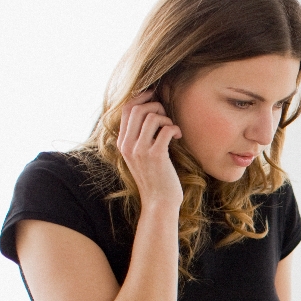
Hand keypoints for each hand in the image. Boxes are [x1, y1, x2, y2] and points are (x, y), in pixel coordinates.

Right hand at [116, 90, 182, 208]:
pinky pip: (166, 129)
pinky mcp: (156, 156)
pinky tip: (178, 136)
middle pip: (137, 108)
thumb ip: (140, 138)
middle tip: (167, 117)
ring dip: (167, 118)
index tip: (155, 98)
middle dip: (155, 106)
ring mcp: (140, 150)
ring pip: (152, 117)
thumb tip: (150, 114)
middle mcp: (128, 145)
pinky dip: (174, 128)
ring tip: (173, 129)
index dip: (142, 98)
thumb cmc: (156, 179)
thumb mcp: (141, 157)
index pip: (126, 109)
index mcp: (122, 143)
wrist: (159, 202)